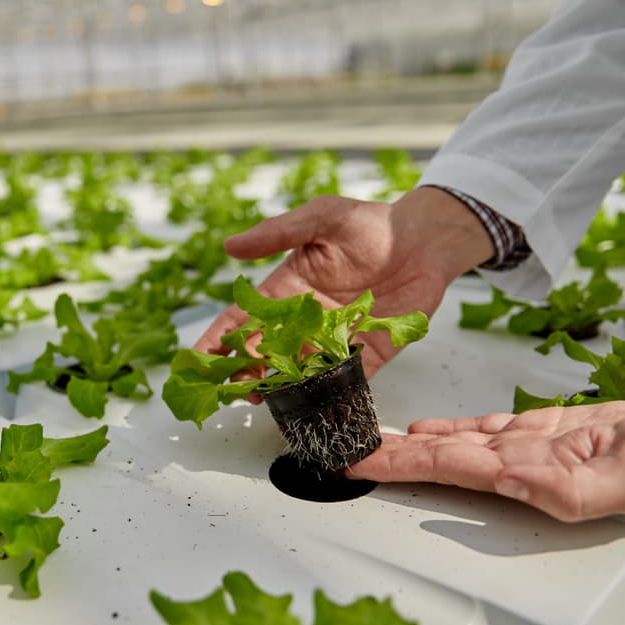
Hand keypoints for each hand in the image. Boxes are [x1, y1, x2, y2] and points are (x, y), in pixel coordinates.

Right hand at [193, 188, 493, 377]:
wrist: (425, 240)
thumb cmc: (372, 224)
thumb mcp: (321, 217)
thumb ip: (278, 233)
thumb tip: (230, 245)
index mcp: (287, 289)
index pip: (244, 318)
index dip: (219, 338)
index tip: (199, 358)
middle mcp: (305, 319)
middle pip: (264, 352)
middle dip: (242, 371)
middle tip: (225, 390)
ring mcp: (334, 339)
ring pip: (297, 371)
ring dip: (276, 387)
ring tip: (258, 400)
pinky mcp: (366, 352)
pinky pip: (342, 378)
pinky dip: (325, 393)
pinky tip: (308, 407)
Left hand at [348, 400, 624, 521]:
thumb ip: (566, 488)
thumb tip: (508, 481)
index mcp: (524, 478)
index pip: (441, 469)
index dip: (394, 466)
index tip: (354, 463)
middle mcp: (515, 465)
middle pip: (434, 457)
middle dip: (385, 456)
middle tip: (340, 448)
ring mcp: (526, 448)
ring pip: (452, 441)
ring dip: (408, 442)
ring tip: (368, 439)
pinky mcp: (543, 430)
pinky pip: (482, 427)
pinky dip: (449, 426)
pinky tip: (425, 428)